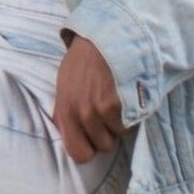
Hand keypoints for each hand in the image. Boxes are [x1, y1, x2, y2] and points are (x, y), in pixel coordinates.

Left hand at [52, 35, 123, 161]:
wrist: (104, 39)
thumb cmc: (83, 61)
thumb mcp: (64, 84)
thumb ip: (64, 110)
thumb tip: (63, 131)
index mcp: (65, 111)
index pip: (78, 154)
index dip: (88, 149)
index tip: (92, 139)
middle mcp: (82, 114)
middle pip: (103, 147)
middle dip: (106, 135)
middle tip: (106, 115)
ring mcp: (101, 110)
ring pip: (118, 135)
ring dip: (119, 123)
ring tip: (115, 99)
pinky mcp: (121, 105)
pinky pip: (130, 123)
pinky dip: (130, 113)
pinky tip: (124, 94)